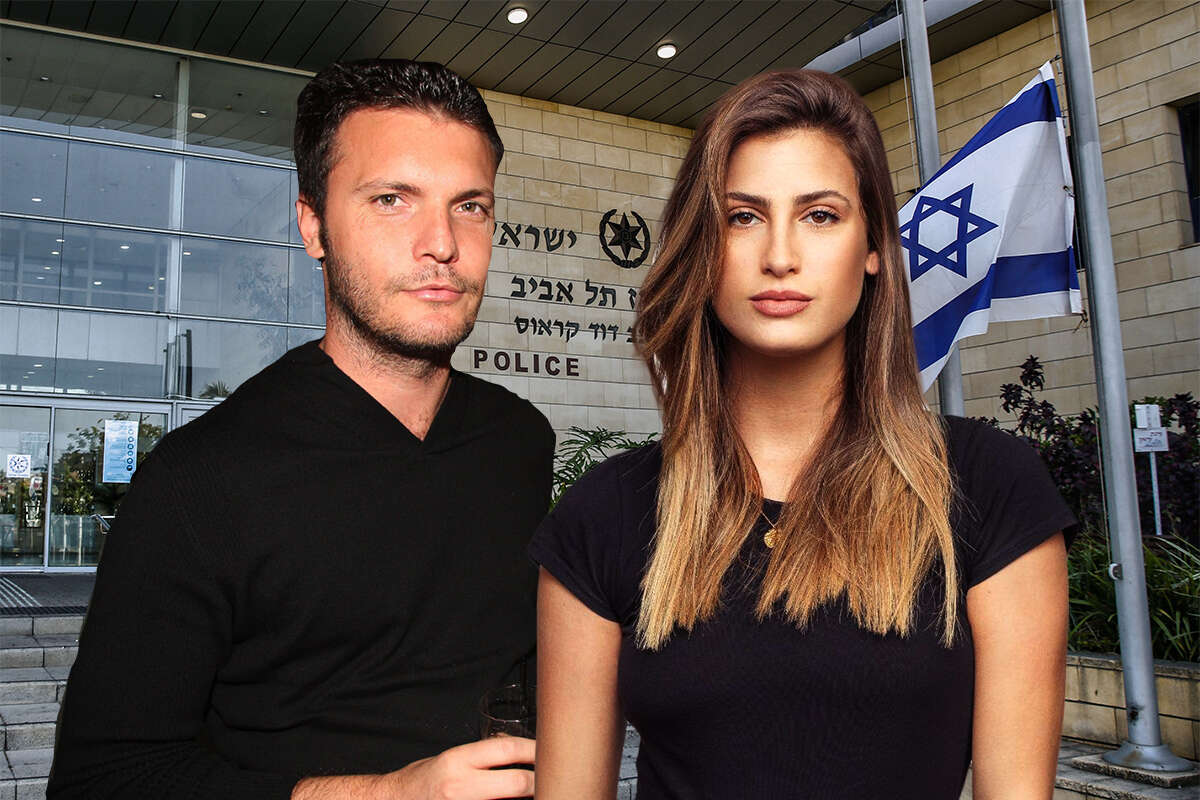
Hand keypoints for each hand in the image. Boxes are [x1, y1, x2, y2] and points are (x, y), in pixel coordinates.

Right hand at [387, 736, 534, 799]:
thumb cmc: (422, 782)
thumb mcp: (450, 760)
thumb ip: (481, 758)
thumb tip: (515, 753)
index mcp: (457, 760)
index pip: (507, 749)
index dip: (533, 750)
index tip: (547, 751)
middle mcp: (461, 785)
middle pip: (517, 782)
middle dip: (537, 781)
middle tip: (548, 779)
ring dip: (524, 799)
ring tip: (532, 793)